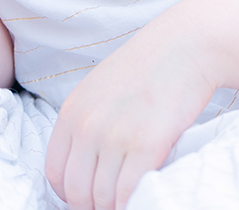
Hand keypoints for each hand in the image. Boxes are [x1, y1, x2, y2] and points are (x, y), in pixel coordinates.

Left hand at [45, 7, 216, 209]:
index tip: (90, 196)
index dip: (71, 194)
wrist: (183, 46)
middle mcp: (88, 125)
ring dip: (115, 206)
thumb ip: (86, 126)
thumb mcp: (99, 91)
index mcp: (72, 111)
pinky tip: (143, 196)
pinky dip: (134, 204)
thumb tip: (85, 171)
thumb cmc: (145, 69)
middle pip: (77, 193)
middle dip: (94, 205)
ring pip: (103, 199)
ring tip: (129, 198)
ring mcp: (115, 136)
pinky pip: (128, 195)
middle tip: (112, 201)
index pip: (55, 173)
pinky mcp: (147, 145)